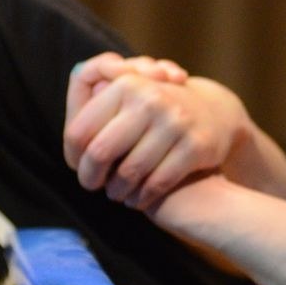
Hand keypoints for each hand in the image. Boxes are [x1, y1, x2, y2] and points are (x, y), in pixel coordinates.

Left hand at [64, 52, 250, 211]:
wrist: (214, 113)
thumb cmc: (157, 110)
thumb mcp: (129, 94)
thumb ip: (97, 102)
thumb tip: (71, 130)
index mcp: (125, 84)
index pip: (80, 130)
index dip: (74, 154)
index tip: (77, 166)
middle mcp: (150, 99)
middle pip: (100, 153)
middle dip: (90, 176)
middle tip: (92, 185)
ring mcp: (175, 122)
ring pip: (129, 172)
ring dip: (117, 191)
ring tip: (114, 194)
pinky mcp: (195, 146)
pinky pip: (157, 183)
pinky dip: (142, 197)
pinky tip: (137, 199)